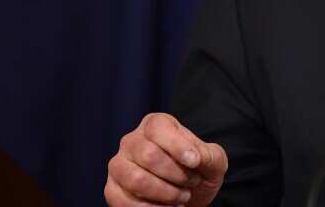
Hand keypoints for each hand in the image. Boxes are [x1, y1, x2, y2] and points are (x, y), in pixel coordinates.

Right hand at [105, 113, 228, 205]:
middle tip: (191, 183)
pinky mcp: (112, 189)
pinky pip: (123, 201)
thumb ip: (209, 155)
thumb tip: (196, 157)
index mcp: (155, 125)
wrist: (188, 194)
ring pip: (136, 179)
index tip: (195, 162)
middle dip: (176, 175)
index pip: (159, 128)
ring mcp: (118, 165)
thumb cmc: (197, 170)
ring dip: (165, 193)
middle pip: (148, 155)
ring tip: (181, 197)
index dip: (178, 146)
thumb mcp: (212, 159)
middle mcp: (132, 141)